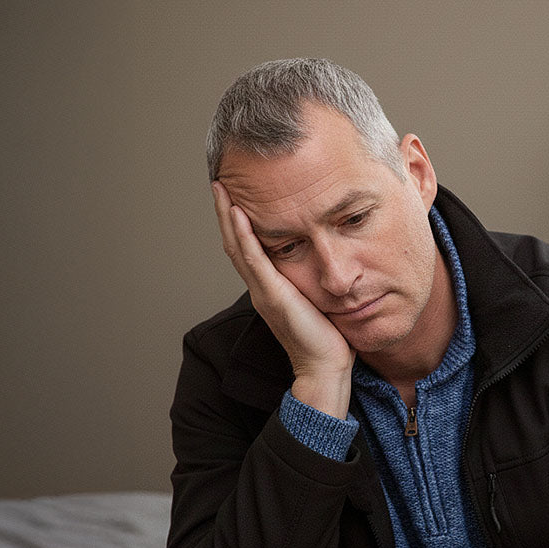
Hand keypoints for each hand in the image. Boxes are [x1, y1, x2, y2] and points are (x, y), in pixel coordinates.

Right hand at [213, 181, 353, 416]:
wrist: (326, 367)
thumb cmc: (328, 338)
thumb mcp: (319, 299)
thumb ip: (314, 279)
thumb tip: (328, 261)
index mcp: (270, 287)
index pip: (248, 247)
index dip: (239, 220)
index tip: (236, 192)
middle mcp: (261, 287)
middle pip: (235, 242)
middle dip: (225, 210)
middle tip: (219, 180)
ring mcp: (263, 291)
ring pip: (237, 246)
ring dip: (227, 215)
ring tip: (221, 187)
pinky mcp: (273, 296)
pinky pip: (253, 260)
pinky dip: (243, 235)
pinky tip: (237, 214)